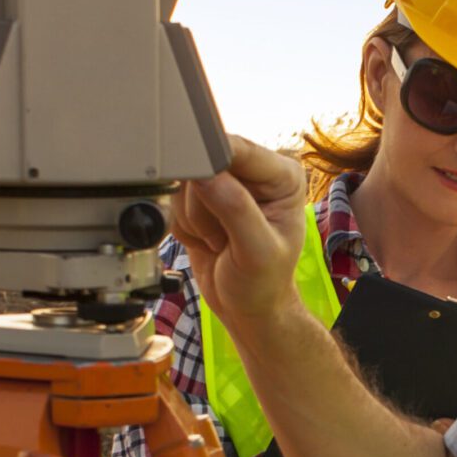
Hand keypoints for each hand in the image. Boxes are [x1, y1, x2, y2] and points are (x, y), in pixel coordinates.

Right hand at [173, 139, 308, 325]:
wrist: (246, 307)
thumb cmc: (263, 284)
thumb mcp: (258, 251)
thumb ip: (236, 209)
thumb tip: (206, 175)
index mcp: (282, 176)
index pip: (237, 149)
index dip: (212, 166)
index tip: (200, 187)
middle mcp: (255, 173)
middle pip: (203, 163)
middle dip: (203, 206)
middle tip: (223, 237)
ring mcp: (227, 184)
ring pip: (184, 183)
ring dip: (194, 220)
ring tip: (219, 242)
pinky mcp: (202, 198)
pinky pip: (174, 201)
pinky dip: (183, 226)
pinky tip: (206, 241)